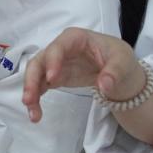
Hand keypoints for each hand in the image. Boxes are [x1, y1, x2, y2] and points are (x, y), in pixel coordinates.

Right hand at [22, 27, 142, 122]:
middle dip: (32, 79)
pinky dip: (35, 98)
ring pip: (35, 74)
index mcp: (75, 38)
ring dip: (30, 91)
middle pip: (40, 60)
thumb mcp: (123, 62)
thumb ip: (114, 72)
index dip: (52, 60)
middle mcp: (60, 49)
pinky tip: (35, 113)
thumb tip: (104, 85)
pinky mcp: (54, 78)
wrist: (118, 72)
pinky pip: (40, 86)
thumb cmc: (119, 59)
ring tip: (32, 113)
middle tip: (29, 99)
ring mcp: (55, 64)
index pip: (59, 46)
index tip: (52, 78)